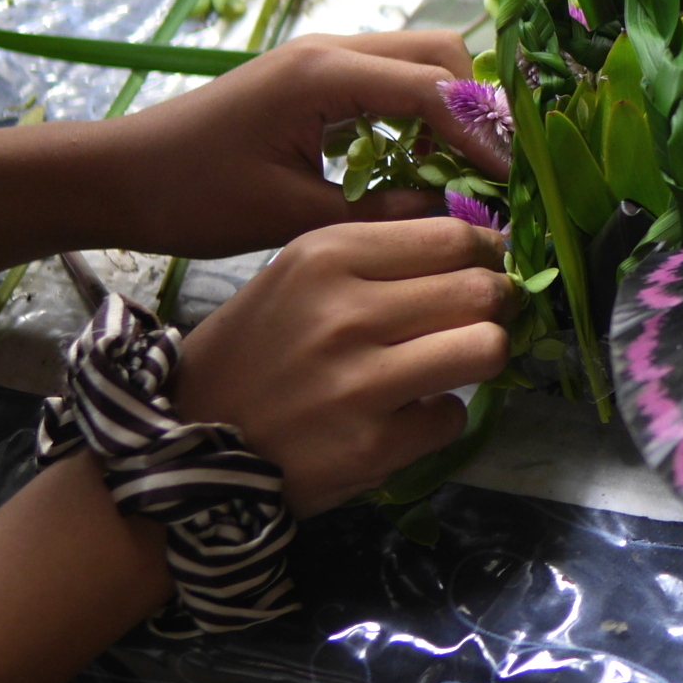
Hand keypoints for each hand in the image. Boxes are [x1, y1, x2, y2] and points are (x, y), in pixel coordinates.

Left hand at [100, 31, 507, 260]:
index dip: (483, 133)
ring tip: (465, 172)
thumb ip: (380, 213)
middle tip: (496, 172)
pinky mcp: (316, 78)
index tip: (514, 180)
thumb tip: (455, 218)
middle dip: (479, 107)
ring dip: (452, 109)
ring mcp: (324, 58)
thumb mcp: (291, 218)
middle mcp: (332, 50)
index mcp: (324, 74)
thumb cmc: (192, 196)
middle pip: (442, 53)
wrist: (118, 176)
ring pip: (421, 62)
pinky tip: (418, 165)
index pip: (436, 87)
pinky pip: (391, 81)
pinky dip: (420, 114)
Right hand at [172, 217, 512, 515]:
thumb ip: (380, 259)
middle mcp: (346, 310)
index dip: (485, 253)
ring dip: (481, 357)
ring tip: (451, 364)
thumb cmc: (252, 352)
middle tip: (482, 318)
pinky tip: (403, 417)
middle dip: (497, 304)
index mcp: (326, 254)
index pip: (452, 236)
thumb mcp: (298, 278)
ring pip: (487, 348)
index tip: (486, 268)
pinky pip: (454, 417)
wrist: (185, 443)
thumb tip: (478, 249)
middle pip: (481, 290)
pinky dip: (437, 418)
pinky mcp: (372, 446)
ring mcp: (360, 381)